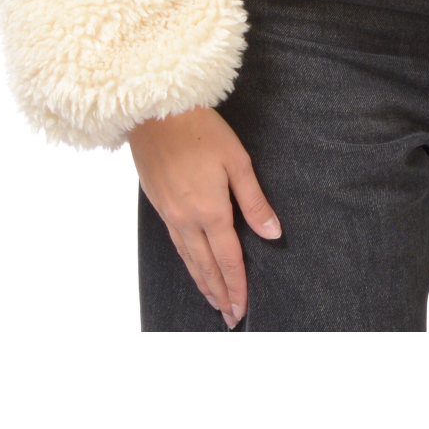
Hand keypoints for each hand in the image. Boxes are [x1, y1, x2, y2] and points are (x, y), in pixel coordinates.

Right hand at [127, 106, 281, 327]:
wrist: (156, 112)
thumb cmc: (200, 130)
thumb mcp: (237, 161)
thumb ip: (254, 201)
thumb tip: (273, 233)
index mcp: (211, 211)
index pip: (228, 259)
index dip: (238, 285)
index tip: (243, 308)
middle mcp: (187, 220)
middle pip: (207, 267)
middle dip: (221, 293)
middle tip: (231, 317)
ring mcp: (170, 214)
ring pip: (189, 259)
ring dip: (203, 283)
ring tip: (214, 301)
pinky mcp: (159, 204)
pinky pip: (175, 244)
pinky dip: (187, 263)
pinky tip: (192, 266)